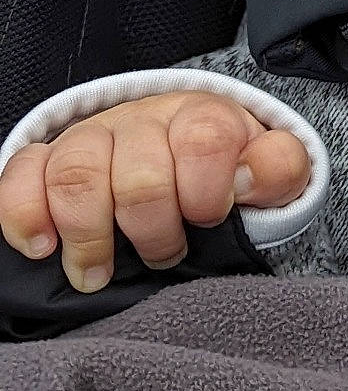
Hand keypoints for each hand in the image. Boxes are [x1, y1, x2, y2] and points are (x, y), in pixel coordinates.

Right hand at [0, 92, 309, 292]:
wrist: (180, 154)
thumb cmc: (224, 173)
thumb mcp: (266, 171)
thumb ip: (278, 169)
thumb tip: (249, 179)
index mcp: (202, 116)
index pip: (204, 138)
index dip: (207, 192)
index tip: (208, 221)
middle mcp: (144, 118)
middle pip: (138, 171)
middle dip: (152, 228)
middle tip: (163, 256)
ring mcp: (93, 136)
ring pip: (77, 171)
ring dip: (88, 233)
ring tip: (97, 274)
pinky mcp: (49, 158)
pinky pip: (22, 173)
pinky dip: (24, 212)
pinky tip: (41, 248)